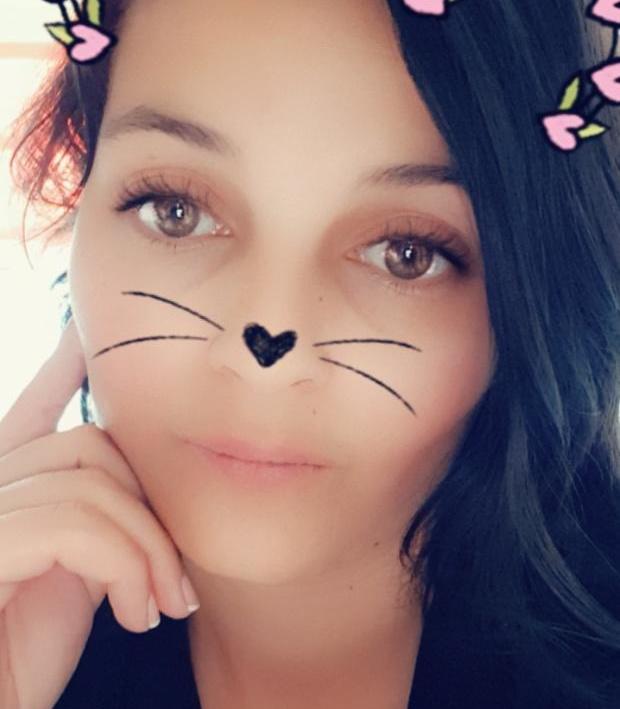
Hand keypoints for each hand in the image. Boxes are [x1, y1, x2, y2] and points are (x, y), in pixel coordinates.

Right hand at [0, 319, 195, 708]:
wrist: (0, 707)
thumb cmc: (28, 658)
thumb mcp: (77, 579)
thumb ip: (93, 524)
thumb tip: (129, 489)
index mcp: (9, 494)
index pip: (30, 415)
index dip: (55, 372)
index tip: (78, 338)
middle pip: (89, 446)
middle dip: (148, 508)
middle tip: (177, 582)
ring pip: (90, 485)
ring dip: (147, 550)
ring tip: (160, 606)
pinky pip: (73, 526)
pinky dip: (124, 566)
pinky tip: (135, 616)